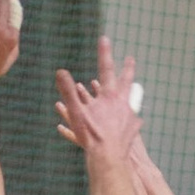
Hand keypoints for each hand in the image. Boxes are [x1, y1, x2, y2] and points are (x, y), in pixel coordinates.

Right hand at [56, 36, 142, 167]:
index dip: (104, 52)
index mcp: (109, 95)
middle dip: (128, 68)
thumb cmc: (91, 135)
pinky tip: (134, 120)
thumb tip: (60, 71)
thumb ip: (68, 91)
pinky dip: (132, 118)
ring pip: (132, 99)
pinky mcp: (133, 128)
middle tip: (131, 58)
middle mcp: (122, 102)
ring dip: (132, 92)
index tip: (104, 38)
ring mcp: (130, 115)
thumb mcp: (76, 112)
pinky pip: (134, 120)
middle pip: (127, 80)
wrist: (109, 157)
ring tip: (134, 90)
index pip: (106, 68)